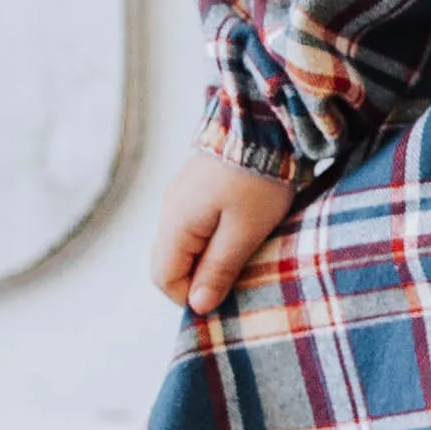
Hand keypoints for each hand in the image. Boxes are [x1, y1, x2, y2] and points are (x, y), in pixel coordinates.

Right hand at [151, 150, 297, 315]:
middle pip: (170, 262)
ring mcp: (181, 195)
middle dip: (199, 278)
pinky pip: (195, 224)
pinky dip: (212, 238)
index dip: (190, 296)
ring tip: (243, 253)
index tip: (224, 297)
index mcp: (176, 222)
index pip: (163, 277)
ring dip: (208, 257)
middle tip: (237, 277)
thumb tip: (198, 305)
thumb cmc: (259, 181)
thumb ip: (219, 269)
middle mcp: (170, 208)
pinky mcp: (198, 186)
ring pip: (184, 243)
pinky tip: (240, 232)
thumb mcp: (245, 231)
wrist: (267, 124)